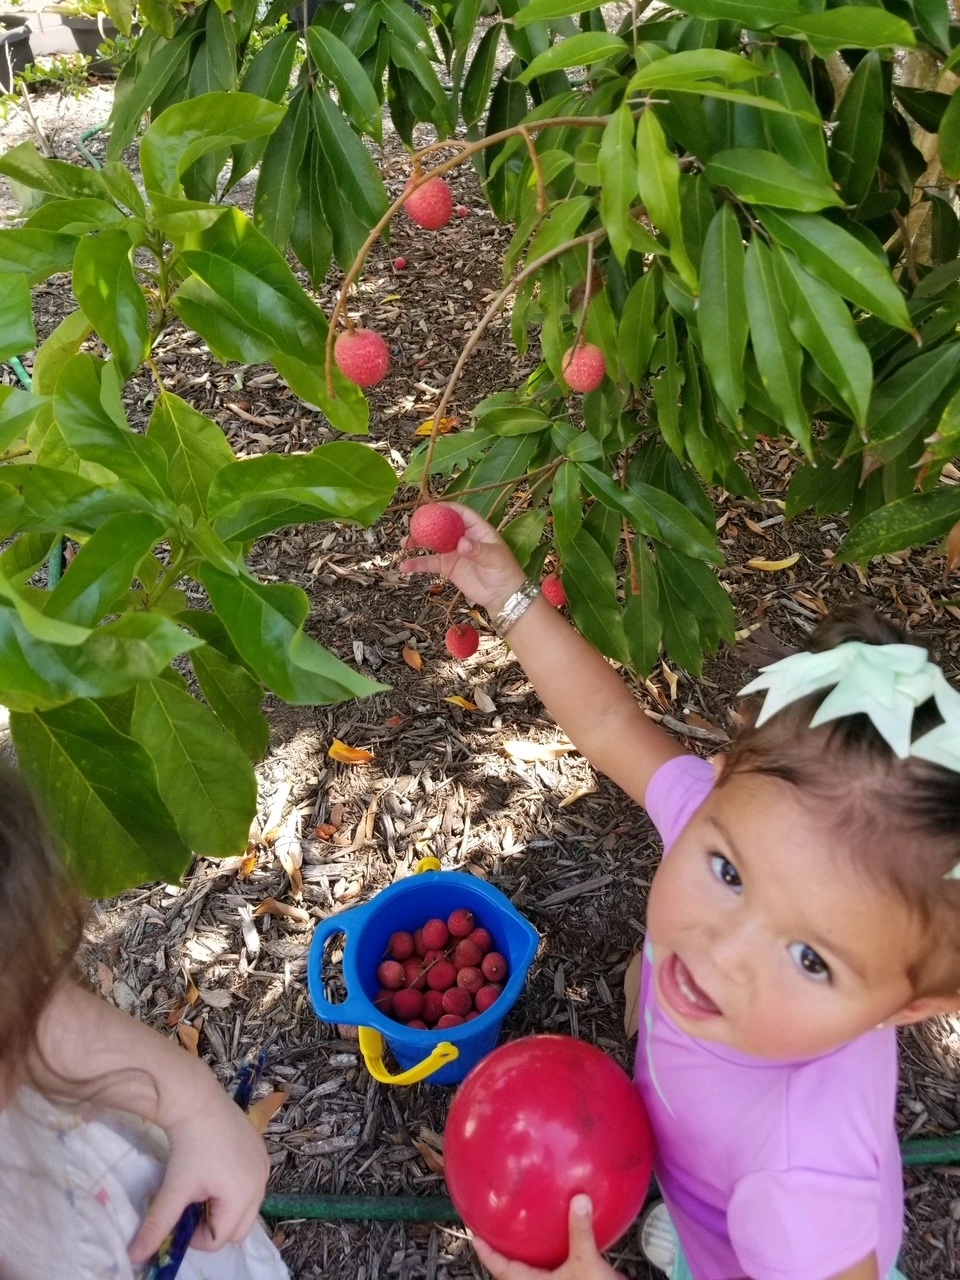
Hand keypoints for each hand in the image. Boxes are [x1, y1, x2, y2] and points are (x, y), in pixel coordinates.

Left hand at [128, 1084, 269, 1262]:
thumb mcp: (174, 1188)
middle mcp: (261, 1184)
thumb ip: (157, 1226)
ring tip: (204, 1186)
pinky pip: (253, 1184)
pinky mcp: (262, 1151)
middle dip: (216, 1226)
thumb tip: (135, 1257)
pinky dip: (237, 1187)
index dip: (196, 1237)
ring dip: (226, 1207)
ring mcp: (264, 1166)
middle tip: (193, 1206)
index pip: (220, 1240)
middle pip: (240, 1229)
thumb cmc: (189, 1145)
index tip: (180, 1217)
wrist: (198, 1099)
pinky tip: (217, 1167)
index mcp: (243, 1196)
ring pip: (248, 1207)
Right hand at [400, 503, 526, 614]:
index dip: (445, 508)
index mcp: (476, 529)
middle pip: (441, 526)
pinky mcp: (448, 568)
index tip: (430, 508)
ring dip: (417, 543)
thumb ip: (477, 550)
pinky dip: (417, 564)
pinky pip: (429, 563)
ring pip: (431, 544)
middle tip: (411, 526)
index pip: (459, 513)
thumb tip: (461, 543)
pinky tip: (405, 566)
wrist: (502, 595)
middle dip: (425, 525)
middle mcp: (462, 537)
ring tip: (404, 544)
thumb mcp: (494, 558)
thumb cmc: (504, 572)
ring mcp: (453, 552)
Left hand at [472, 1196, 624, 1279]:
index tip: (473, 1236)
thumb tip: (580, 1198)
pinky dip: (550, 1252)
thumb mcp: (586, 1263)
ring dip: (528, 1253)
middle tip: (496, 1227)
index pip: (501, 1269)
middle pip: (513, 1271)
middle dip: (505, 1252)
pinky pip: (551, 1268)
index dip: (486, 1253)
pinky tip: (558, 1236)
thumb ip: (580, 1231)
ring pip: (533, 1271)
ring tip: (524, 1229)